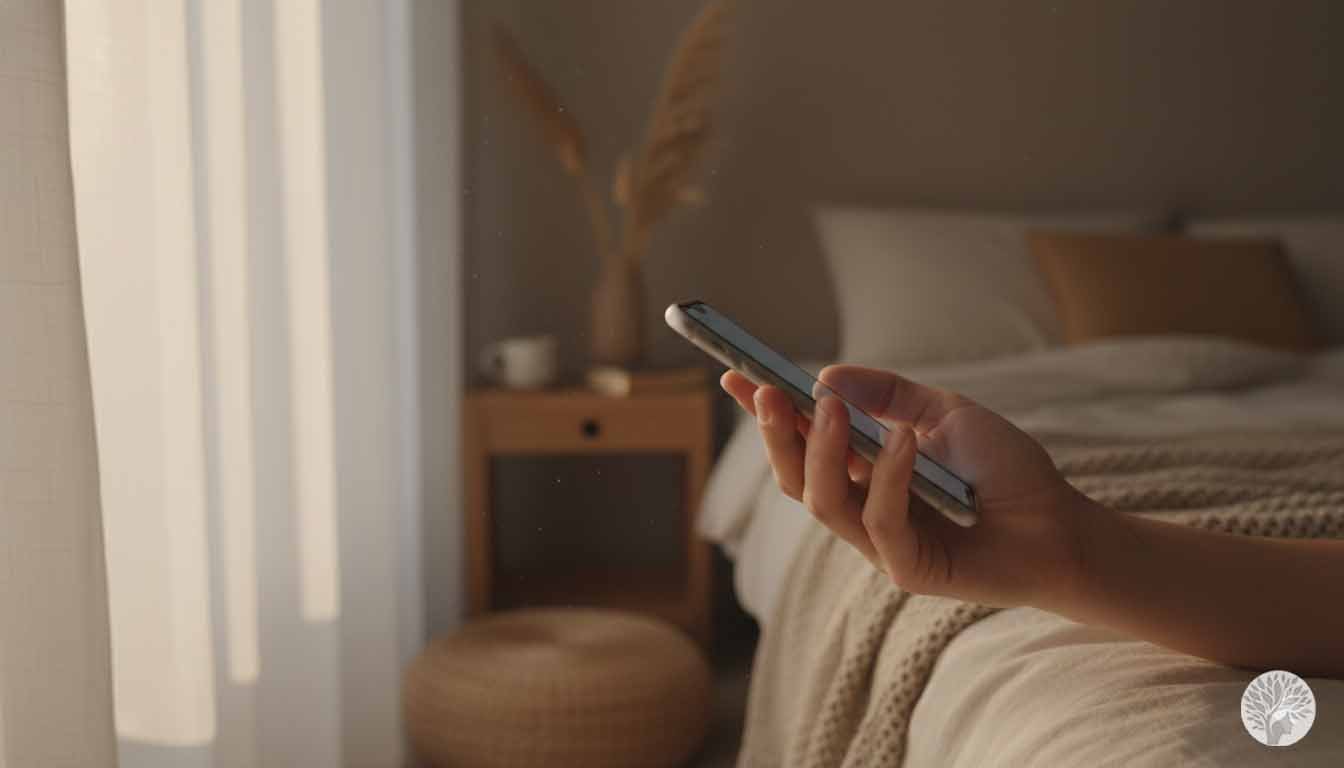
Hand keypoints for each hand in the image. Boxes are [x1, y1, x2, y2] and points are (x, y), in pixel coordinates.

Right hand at [721, 365, 1095, 607]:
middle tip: (767, 392)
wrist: (1061, 522)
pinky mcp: (907, 568)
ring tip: (828, 405)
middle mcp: (863, 509)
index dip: (766, 413)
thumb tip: (827, 377)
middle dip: (775, 434)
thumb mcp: (946, 412)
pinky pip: (879, 521)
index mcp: (864, 472)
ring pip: (822, 501)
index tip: (734, 375)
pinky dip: (887, 476)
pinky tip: (904, 439)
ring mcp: (880, 543)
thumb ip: (890, 396)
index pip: (800, 443)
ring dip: (820, 449)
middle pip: (795, 477)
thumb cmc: (1006, 469)